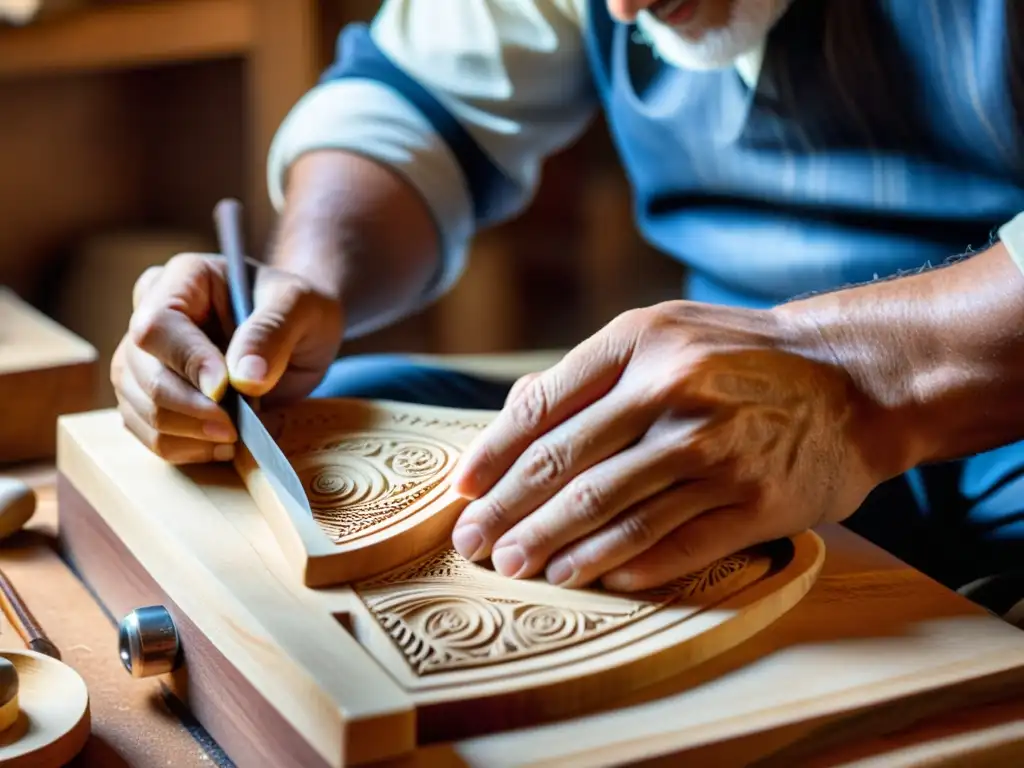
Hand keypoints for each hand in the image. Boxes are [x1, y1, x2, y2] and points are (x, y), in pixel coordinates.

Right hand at [111, 252, 343, 463]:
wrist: (300, 334)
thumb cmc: (299, 309)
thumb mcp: (302, 307)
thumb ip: (272, 333)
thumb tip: (244, 379)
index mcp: (183, 279)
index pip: (159, 325)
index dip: (187, 362)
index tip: (224, 390)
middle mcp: (151, 314)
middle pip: (141, 372)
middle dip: (189, 408)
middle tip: (236, 427)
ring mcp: (143, 357)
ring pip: (138, 406)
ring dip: (186, 433)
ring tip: (235, 435)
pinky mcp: (149, 395)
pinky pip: (146, 432)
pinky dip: (184, 447)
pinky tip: (222, 444)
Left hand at [448, 301, 893, 590]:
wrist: (855, 378)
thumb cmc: (742, 354)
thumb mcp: (666, 331)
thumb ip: (593, 372)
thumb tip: (512, 419)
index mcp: (643, 342)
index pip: (545, 407)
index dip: (495, 455)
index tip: (463, 491)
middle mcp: (676, 392)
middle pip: (568, 467)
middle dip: (511, 513)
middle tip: (475, 546)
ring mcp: (717, 451)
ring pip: (614, 513)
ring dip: (557, 548)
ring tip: (519, 569)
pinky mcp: (754, 502)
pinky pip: (674, 544)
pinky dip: (625, 566)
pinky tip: (592, 579)